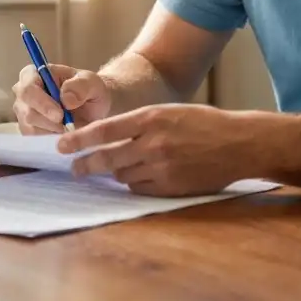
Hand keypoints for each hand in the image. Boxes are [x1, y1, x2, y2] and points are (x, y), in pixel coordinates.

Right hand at [12, 64, 111, 133]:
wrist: (92, 107)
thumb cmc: (89, 90)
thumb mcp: (92, 83)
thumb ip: (80, 87)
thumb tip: (65, 98)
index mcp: (33, 74)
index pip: (28, 89)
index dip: (41, 103)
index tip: (60, 115)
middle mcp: (23, 93)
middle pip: (27, 112)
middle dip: (49, 122)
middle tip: (69, 126)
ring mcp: (23, 112)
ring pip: (30, 128)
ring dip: (52, 131)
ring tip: (70, 126)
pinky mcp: (27, 129)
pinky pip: (34, 140)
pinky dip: (50, 140)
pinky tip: (64, 133)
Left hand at [58, 104, 273, 196]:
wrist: (239, 143)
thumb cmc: (203, 123)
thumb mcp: (168, 112)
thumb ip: (138, 123)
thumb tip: (106, 137)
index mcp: (150, 117)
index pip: (104, 130)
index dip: (79, 139)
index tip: (62, 146)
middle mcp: (153, 142)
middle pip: (107, 158)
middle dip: (85, 164)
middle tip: (74, 168)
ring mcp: (162, 166)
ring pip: (122, 175)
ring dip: (116, 173)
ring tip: (118, 168)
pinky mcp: (171, 186)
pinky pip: (140, 188)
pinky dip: (135, 183)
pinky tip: (141, 176)